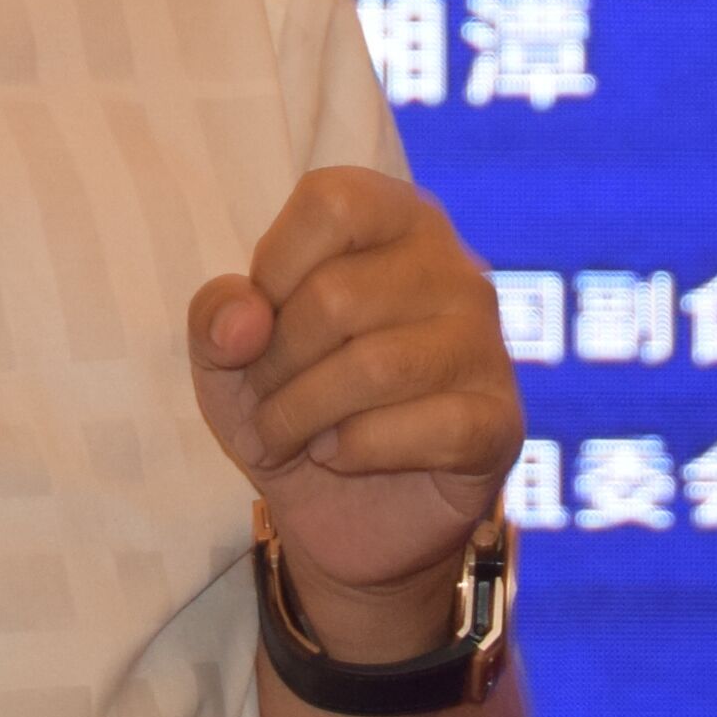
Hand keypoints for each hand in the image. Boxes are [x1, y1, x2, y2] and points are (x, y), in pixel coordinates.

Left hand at [189, 168, 522, 658]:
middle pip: (337, 296)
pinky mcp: (499, 422)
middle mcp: (456, 269)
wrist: (347, 514)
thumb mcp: (227, 353)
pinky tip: (339, 455)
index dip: (274, 268)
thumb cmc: (293, 400)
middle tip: (266, 400)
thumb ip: (217, 314)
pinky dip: (355, 451)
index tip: (263, 321)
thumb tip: (244, 321)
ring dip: (301, 415)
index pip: (332, 202)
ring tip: (287, 435)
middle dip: (274, 364)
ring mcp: (486, 345)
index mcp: (396, 220)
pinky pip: (425, 429)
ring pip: (376, 367)